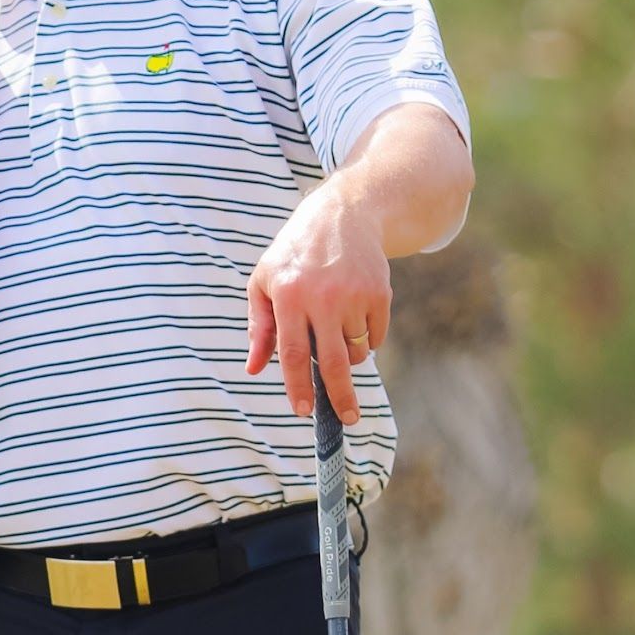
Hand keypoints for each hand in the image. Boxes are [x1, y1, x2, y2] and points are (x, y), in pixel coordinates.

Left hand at [244, 188, 391, 424]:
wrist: (342, 216)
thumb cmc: (294, 254)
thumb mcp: (264, 281)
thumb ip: (259, 327)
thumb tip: (254, 368)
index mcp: (288, 295)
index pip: (290, 352)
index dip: (297, 385)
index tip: (301, 410)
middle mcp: (322, 297)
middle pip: (331, 362)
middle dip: (340, 397)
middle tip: (346, 419)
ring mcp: (354, 295)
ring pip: (356, 351)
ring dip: (347, 355)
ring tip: (334, 329)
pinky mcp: (380, 292)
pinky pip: (375, 336)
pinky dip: (366, 338)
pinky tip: (353, 314)